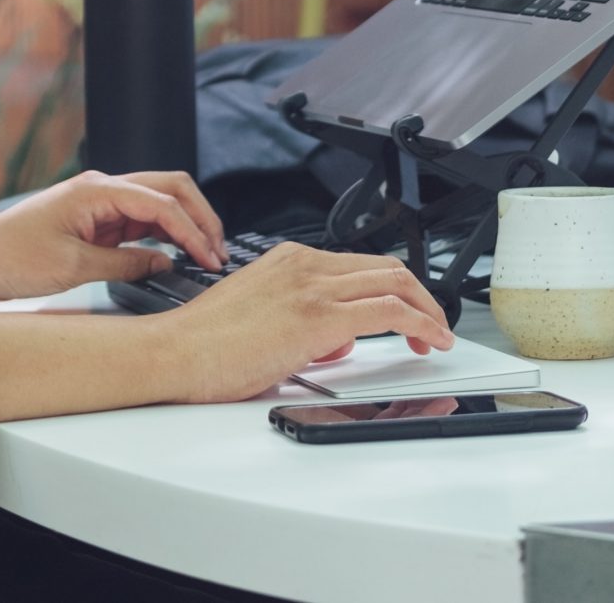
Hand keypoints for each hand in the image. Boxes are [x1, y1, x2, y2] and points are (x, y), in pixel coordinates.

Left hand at [0, 169, 224, 301]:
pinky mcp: (93, 219)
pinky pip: (138, 219)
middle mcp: (100, 188)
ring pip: (156, 202)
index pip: (161, 203)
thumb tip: (163, 262)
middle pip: (168, 189)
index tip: (209, 258)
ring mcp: (97, 202)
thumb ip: (125, 263)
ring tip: (204, 254)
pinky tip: (173, 254)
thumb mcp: (73, 267)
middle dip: (199, 216)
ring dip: (183, 224)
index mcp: (96, 190)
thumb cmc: (10, 258)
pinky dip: (161, 233)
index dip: (192, 231)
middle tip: (218, 250)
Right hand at [165, 242, 452, 402]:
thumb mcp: (262, 318)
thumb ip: (301, 321)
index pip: (359, 265)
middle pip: (386, 266)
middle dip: (419, 295)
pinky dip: (421, 323)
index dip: (393, 288)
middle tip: (431, 325)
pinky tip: (430, 340)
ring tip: (437, 336)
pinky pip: (388, 310)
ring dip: (427, 310)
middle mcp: (303, 264)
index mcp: (288, 260)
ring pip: (395, 282)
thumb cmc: (206, 344)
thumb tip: (334, 340)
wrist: (176, 352)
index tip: (407, 312)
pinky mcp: (318, 316)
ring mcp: (312, 287)